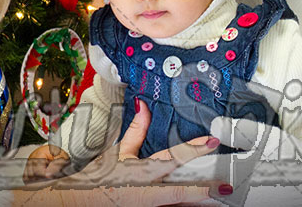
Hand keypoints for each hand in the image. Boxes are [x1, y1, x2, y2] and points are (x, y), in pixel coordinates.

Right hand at [13, 99, 232, 205]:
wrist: (74, 201)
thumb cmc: (97, 177)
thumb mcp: (117, 152)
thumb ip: (136, 131)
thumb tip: (144, 105)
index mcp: (140, 170)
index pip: (172, 156)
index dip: (193, 148)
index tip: (212, 140)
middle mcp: (145, 191)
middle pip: (180, 191)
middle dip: (204, 191)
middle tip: (227, 188)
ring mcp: (146, 205)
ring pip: (176, 205)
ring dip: (196, 203)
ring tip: (220, 200)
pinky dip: (182, 206)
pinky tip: (200, 204)